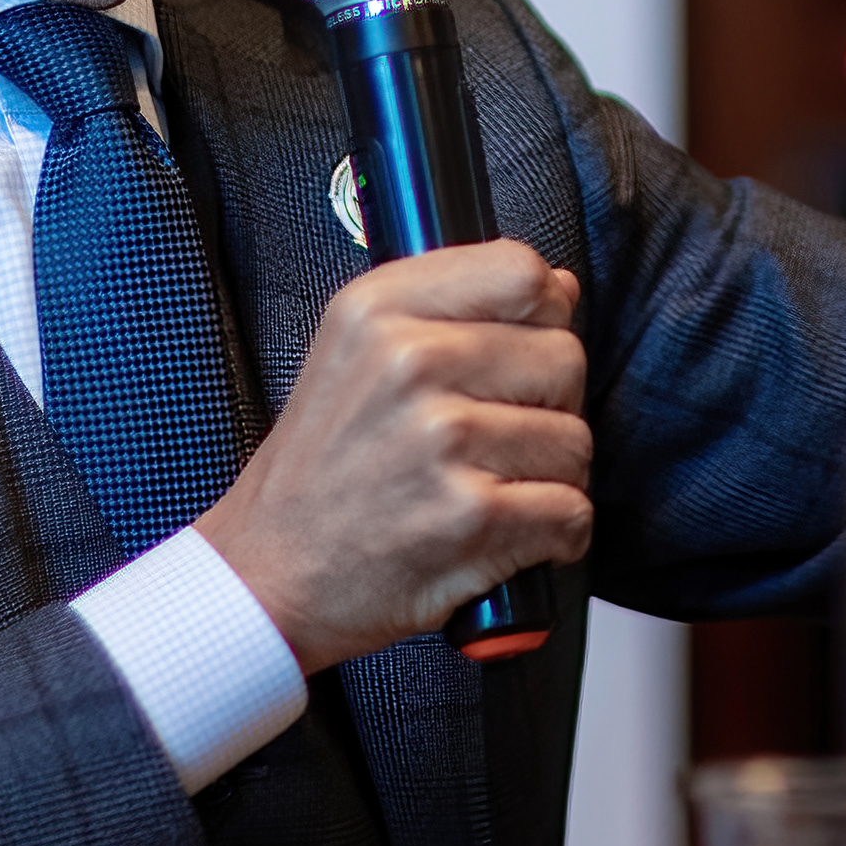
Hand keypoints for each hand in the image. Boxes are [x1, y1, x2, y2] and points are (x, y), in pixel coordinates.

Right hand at [193, 240, 591, 676]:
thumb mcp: (355, 353)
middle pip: (564, 358)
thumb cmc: (321, 472)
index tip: (525, 348)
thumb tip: (561, 289)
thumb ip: (456, 306)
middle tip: (497, 438)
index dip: (544, 315)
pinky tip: (509, 534)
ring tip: (491, 489)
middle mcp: (410, 362)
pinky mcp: (471, 514)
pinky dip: (556, 535)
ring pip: (575, 440)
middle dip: (550, 405)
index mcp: (380, 309)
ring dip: (551, 476)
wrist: (271, 574)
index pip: (522, 272)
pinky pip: (572, 510)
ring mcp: (442, 438)